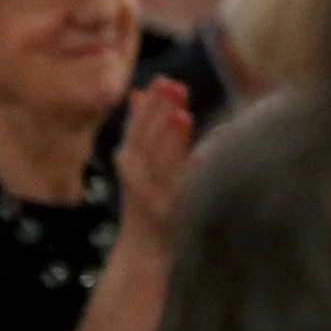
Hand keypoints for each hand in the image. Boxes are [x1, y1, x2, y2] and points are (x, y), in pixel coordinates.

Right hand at [115, 79, 193, 250]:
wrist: (141, 250)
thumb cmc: (144, 198)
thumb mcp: (136, 160)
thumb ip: (140, 127)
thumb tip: (137, 92)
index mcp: (129, 158)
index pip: (137, 125)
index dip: (150, 104)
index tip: (163, 80)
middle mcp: (135, 174)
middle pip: (146, 139)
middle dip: (160, 112)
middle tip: (175, 87)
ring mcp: (151, 194)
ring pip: (160, 163)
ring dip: (171, 139)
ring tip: (182, 116)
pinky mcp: (167, 213)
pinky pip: (179, 192)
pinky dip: (189, 175)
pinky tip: (202, 160)